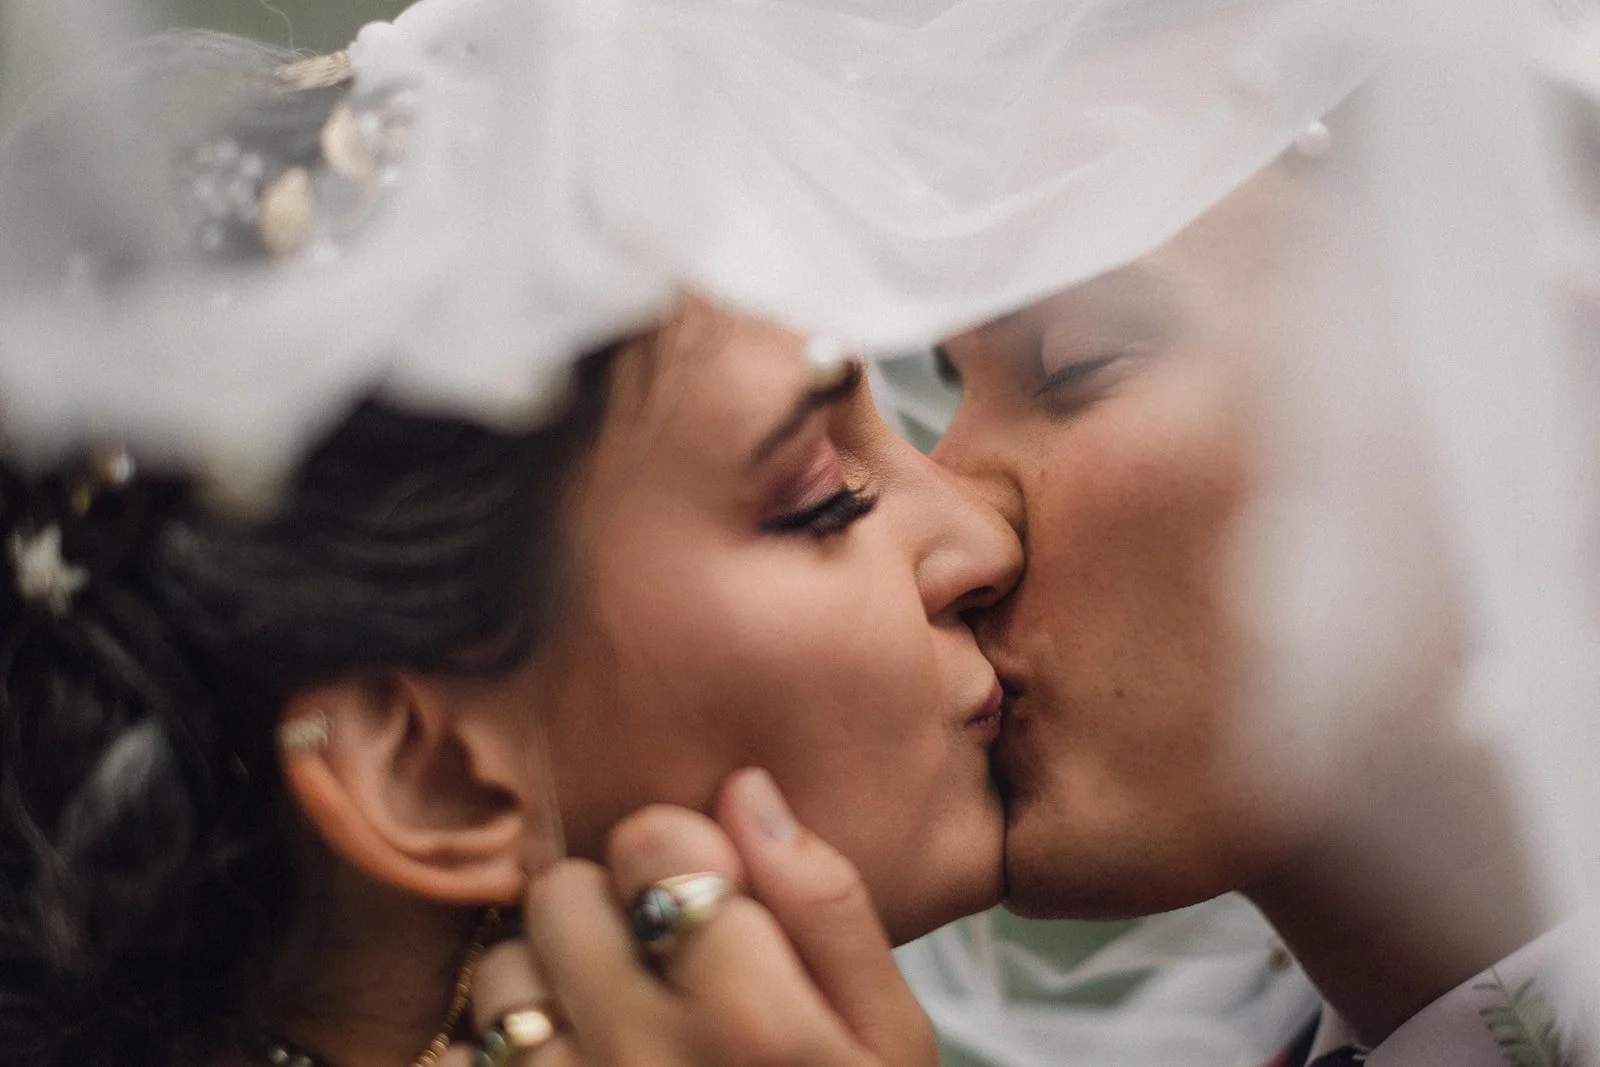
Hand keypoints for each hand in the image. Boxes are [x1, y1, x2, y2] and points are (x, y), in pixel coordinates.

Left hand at [451, 768, 938, 1066]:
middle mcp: (640, 1062)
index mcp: (750, 1016)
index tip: (702, 889)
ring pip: (500, 975)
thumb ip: (828, 906)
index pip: (655, 835)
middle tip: (650, 959)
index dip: (679, 848)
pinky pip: (459, 1064)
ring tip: (603, 1025)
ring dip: (545, 984)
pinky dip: (497, 1058)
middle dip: (606, 906)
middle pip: (562, 894)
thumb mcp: (890, 1042)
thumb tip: (745, 788)